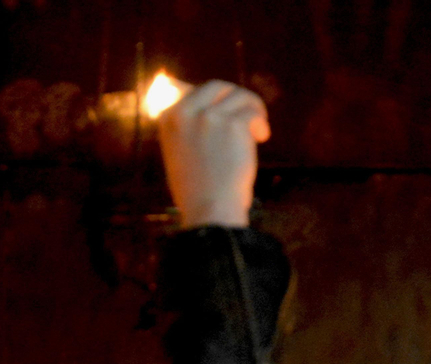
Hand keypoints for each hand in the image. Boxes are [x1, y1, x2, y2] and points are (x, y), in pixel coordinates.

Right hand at [156, 79, 271, 229]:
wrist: (210, 211)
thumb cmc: (197, 191)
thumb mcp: (180, 154)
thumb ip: (187, 128)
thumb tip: (195, 101)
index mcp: (169, 119)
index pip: (193, 91)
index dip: (215, 100)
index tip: (227, 113)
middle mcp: (186, 112)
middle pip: (217, 87)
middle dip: (236, 98)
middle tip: (248, 117)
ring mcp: (209, 116)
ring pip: (239, 96)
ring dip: (253, 110)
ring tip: (259, 131)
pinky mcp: (233, 124)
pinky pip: (252, 113)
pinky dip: (261, 124)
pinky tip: (261, 138)